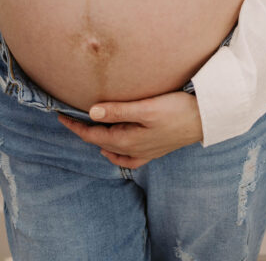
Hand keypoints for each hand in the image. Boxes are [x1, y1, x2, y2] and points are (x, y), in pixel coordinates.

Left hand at [56, 90, 202, 167]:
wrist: (206, 120)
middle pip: (100, 141)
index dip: (75, 125)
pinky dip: (115, 153)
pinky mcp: (155, 149)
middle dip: (83, 131)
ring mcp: (144, 151)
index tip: (59, 115)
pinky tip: (112, 148)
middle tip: (69, 117)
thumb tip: (91, 113)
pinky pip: (128, 157)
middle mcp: (132, 148)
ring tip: (87, 128)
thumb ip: (119, 110)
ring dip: (98, 139)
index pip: (93, 133)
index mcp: (127, 139)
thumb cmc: (177, 109)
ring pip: (112, 149)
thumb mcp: (147, 107)